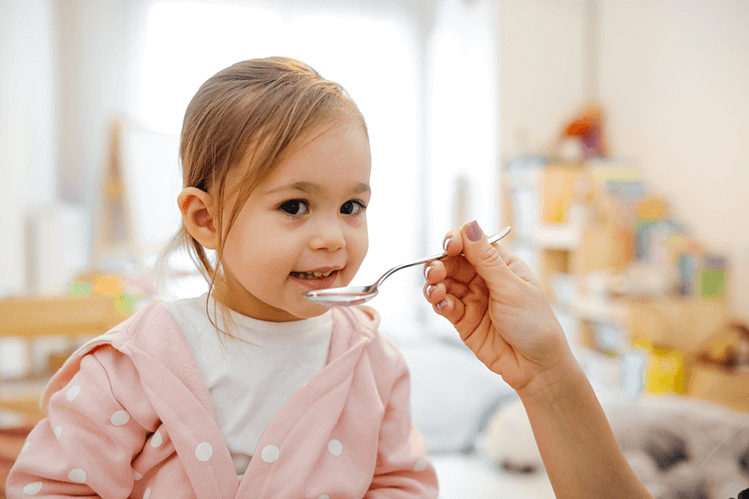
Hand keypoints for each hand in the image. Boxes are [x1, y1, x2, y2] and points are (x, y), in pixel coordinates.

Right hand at [423, 220, 573, 390]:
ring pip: (445, 283)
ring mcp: (473, 300)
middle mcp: (485, 279)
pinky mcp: (463, 320)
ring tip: (435, 291)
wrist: (536, 367)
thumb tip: (470, 225)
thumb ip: (486, 259)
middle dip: (440, 264)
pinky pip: (445, 305)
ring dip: (435, 284)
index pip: (472, 244)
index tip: (448, 247)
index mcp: (502, 265)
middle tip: (434, 272)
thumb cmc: (534, 324)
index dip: (456, 241)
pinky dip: (439, 302)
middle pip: (453, 262)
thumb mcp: (511, 288)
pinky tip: (442, 305)